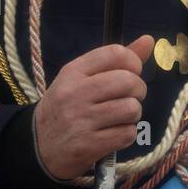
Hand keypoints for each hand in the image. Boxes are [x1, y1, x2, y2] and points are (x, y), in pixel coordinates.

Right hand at [33, 35, 151, 179]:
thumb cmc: (66, 107)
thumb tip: (149, 40)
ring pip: (131, 108)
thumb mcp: (80, 78)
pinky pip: (127, 134)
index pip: (116, 53)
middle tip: (129, 97)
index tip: (131, 73)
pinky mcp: (88, 145)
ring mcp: (81, 120)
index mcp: (73, 71)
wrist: (38, 147)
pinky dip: (126, 134)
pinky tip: (112, 133)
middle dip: (138, 90)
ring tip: (119, 117)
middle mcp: (75, 93)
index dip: (134, 62)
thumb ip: (115, 60)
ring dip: (132, 115)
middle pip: (129, 81)